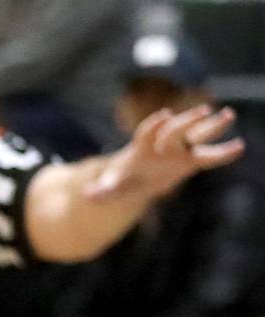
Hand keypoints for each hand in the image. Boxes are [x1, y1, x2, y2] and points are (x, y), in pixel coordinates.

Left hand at [86, 105, 244, 201]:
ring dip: (212, 127)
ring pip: (196, 135)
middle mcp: (162, 144)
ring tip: (229, 114)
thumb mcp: (111, 188)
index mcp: (141, 147)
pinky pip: (207, 156)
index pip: (148, 132)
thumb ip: (103, 191)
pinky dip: (222, 153)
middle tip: (204, 110)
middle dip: (187, 121)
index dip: (155, 125)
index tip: (163, 115)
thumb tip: (87, 195)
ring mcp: (178, 150)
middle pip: (175, 129)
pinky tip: (239, 147)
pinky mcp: (189, 161)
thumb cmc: (122, 180)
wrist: (134, 179)